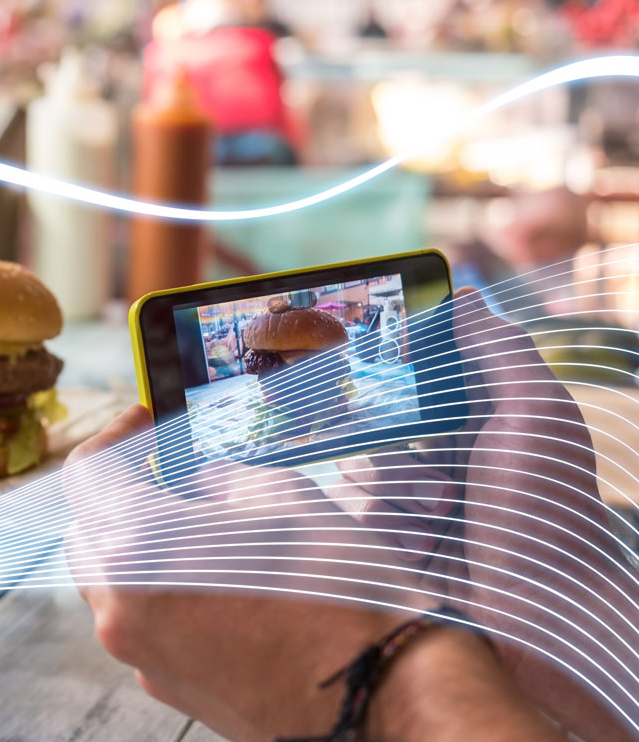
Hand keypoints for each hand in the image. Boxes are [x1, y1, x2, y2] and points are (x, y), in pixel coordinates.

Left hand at [63, 407, 421, 738]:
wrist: (381, 695)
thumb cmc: (336, 590)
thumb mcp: (279, 496)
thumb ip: (218, 480)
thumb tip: (197, 484)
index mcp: (137, 549)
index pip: (88, 474)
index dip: (114, 435)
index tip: (144, 421)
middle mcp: (122, 609)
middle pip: (91, 533)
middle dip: (123, 498)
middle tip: (174, 477)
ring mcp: (142, 656)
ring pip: (114, 585)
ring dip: (143, 550)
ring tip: (206, 532)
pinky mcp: (170, 686)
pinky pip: (147, 626)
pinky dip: (166, 596)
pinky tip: (224, 585)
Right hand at [328, 287, 638, 739]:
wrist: (542, 613)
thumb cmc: (548, 510)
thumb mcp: (534, 415)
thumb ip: (499, 350)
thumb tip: (462, 294)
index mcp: (480, 415)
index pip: (417, 369)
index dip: (389, 362)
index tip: (362, 360)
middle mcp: (446, 451)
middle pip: (376, 419)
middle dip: (396, 445)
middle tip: (435, 474)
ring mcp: (419, 499)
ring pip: (361, 468)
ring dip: (398, 494)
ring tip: (443, 516)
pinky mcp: (397, 542)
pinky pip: (358, 517)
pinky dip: (390, 530)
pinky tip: (426, 547)